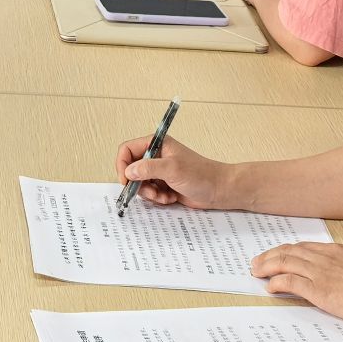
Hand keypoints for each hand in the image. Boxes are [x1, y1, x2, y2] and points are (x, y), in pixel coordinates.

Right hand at [115, 135, 235, 209]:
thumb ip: (148, 168)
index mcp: (156, 144)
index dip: (123, 165)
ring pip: (140, 183)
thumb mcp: (172, 169)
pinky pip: (150, 192)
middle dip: (138, 184)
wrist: (219, 190)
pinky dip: (157, 198)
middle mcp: (155, 156)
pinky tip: (170, 198)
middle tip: (150, 192)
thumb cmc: (200, 175)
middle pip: (131, 169)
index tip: (126, 181)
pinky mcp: (164, 184)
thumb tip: (128, 172)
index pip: (127, 150)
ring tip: (164, 196)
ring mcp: (159, 171)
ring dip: (149, 193)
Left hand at [251, 242, 342, 331]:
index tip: (275, 256)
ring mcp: (321, 272)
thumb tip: (334, 278)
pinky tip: (270, 287)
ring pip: (285, 263)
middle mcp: (325, 257)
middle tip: (257, 263)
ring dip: (267, 267)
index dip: (285, 251)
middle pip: (289, 252)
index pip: (302, 247)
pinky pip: (290, 281)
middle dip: (270, 257)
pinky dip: (277, 282)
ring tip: (256, 272)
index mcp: (336, 250)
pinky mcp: (319, 289)